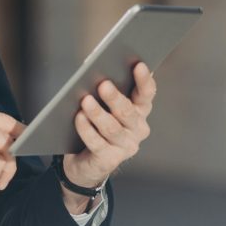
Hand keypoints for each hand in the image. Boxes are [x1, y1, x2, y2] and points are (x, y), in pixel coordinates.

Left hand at [61, 61, 154, 199]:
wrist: (86, 161)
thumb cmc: (96, 125)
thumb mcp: (104, 106)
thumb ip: (106, 90)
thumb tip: (95, 69)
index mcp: (139, 111)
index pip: (146, 94)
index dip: (144, 80)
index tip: (139, 65)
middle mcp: (137, 129)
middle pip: (128, 112)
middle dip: (115, 98)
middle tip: (103, 84)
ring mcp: (125, 146)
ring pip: (112, 128)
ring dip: (98, 114)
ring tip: (86, 101)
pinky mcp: (110, 159)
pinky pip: (97, 143)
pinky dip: (86, 129)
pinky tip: (79, 118)